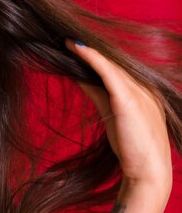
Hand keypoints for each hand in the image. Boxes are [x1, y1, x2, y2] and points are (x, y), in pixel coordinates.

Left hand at [66, 39, 171, 189]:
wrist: (148, 172)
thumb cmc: (131, 148)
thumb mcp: (111, 115)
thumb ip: (97, 94)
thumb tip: (79, 76)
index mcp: (142, 91)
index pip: (113, 69)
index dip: (93, 57)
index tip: (73, 47)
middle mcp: (143, 87)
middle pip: (111, 63)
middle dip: (88, 52)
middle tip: (64, 40)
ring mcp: (139, 91)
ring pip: (109, 64)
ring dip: (86, 51)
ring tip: (66, 42)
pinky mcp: (129, 99)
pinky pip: (108, 72)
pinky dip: (92, 58)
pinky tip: (77, 49)